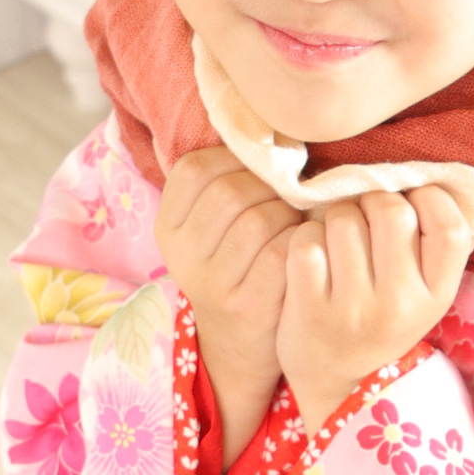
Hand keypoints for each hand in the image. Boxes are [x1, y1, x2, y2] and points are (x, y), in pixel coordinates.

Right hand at [155, 148, 301, 468]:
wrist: (241, 348)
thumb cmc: (239, 270)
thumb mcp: (212, 230)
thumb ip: (227, 185)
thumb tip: (274, 126)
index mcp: (168, 227)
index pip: (197, 167)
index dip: (238, 161)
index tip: (263, 174)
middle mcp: (181, 255)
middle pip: (231, 190)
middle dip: (271, 187)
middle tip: (289, 198)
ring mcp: (212, 282)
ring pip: (260, 217)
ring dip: (290, 213)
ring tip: (297, 223)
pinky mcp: (248, 303)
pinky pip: (283, 250)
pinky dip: (302, 241)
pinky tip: (305, 247)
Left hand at [278, 187, 471, 435]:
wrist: (340, 387)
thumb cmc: (383, 321)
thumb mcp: (424, 294)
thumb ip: (430, 245)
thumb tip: (427, 173)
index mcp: (438, 295)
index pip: (451, 225)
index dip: (427, 199)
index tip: (410, 207)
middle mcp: (401, 304)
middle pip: (391, 209)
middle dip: (370, 202)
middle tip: (363, 221)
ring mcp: (354, 309)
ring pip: (342, 217)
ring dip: (333, 218)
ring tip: (335, 242)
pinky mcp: (309, 309)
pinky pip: (305, 240)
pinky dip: (303, 238)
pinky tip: (310, 259)